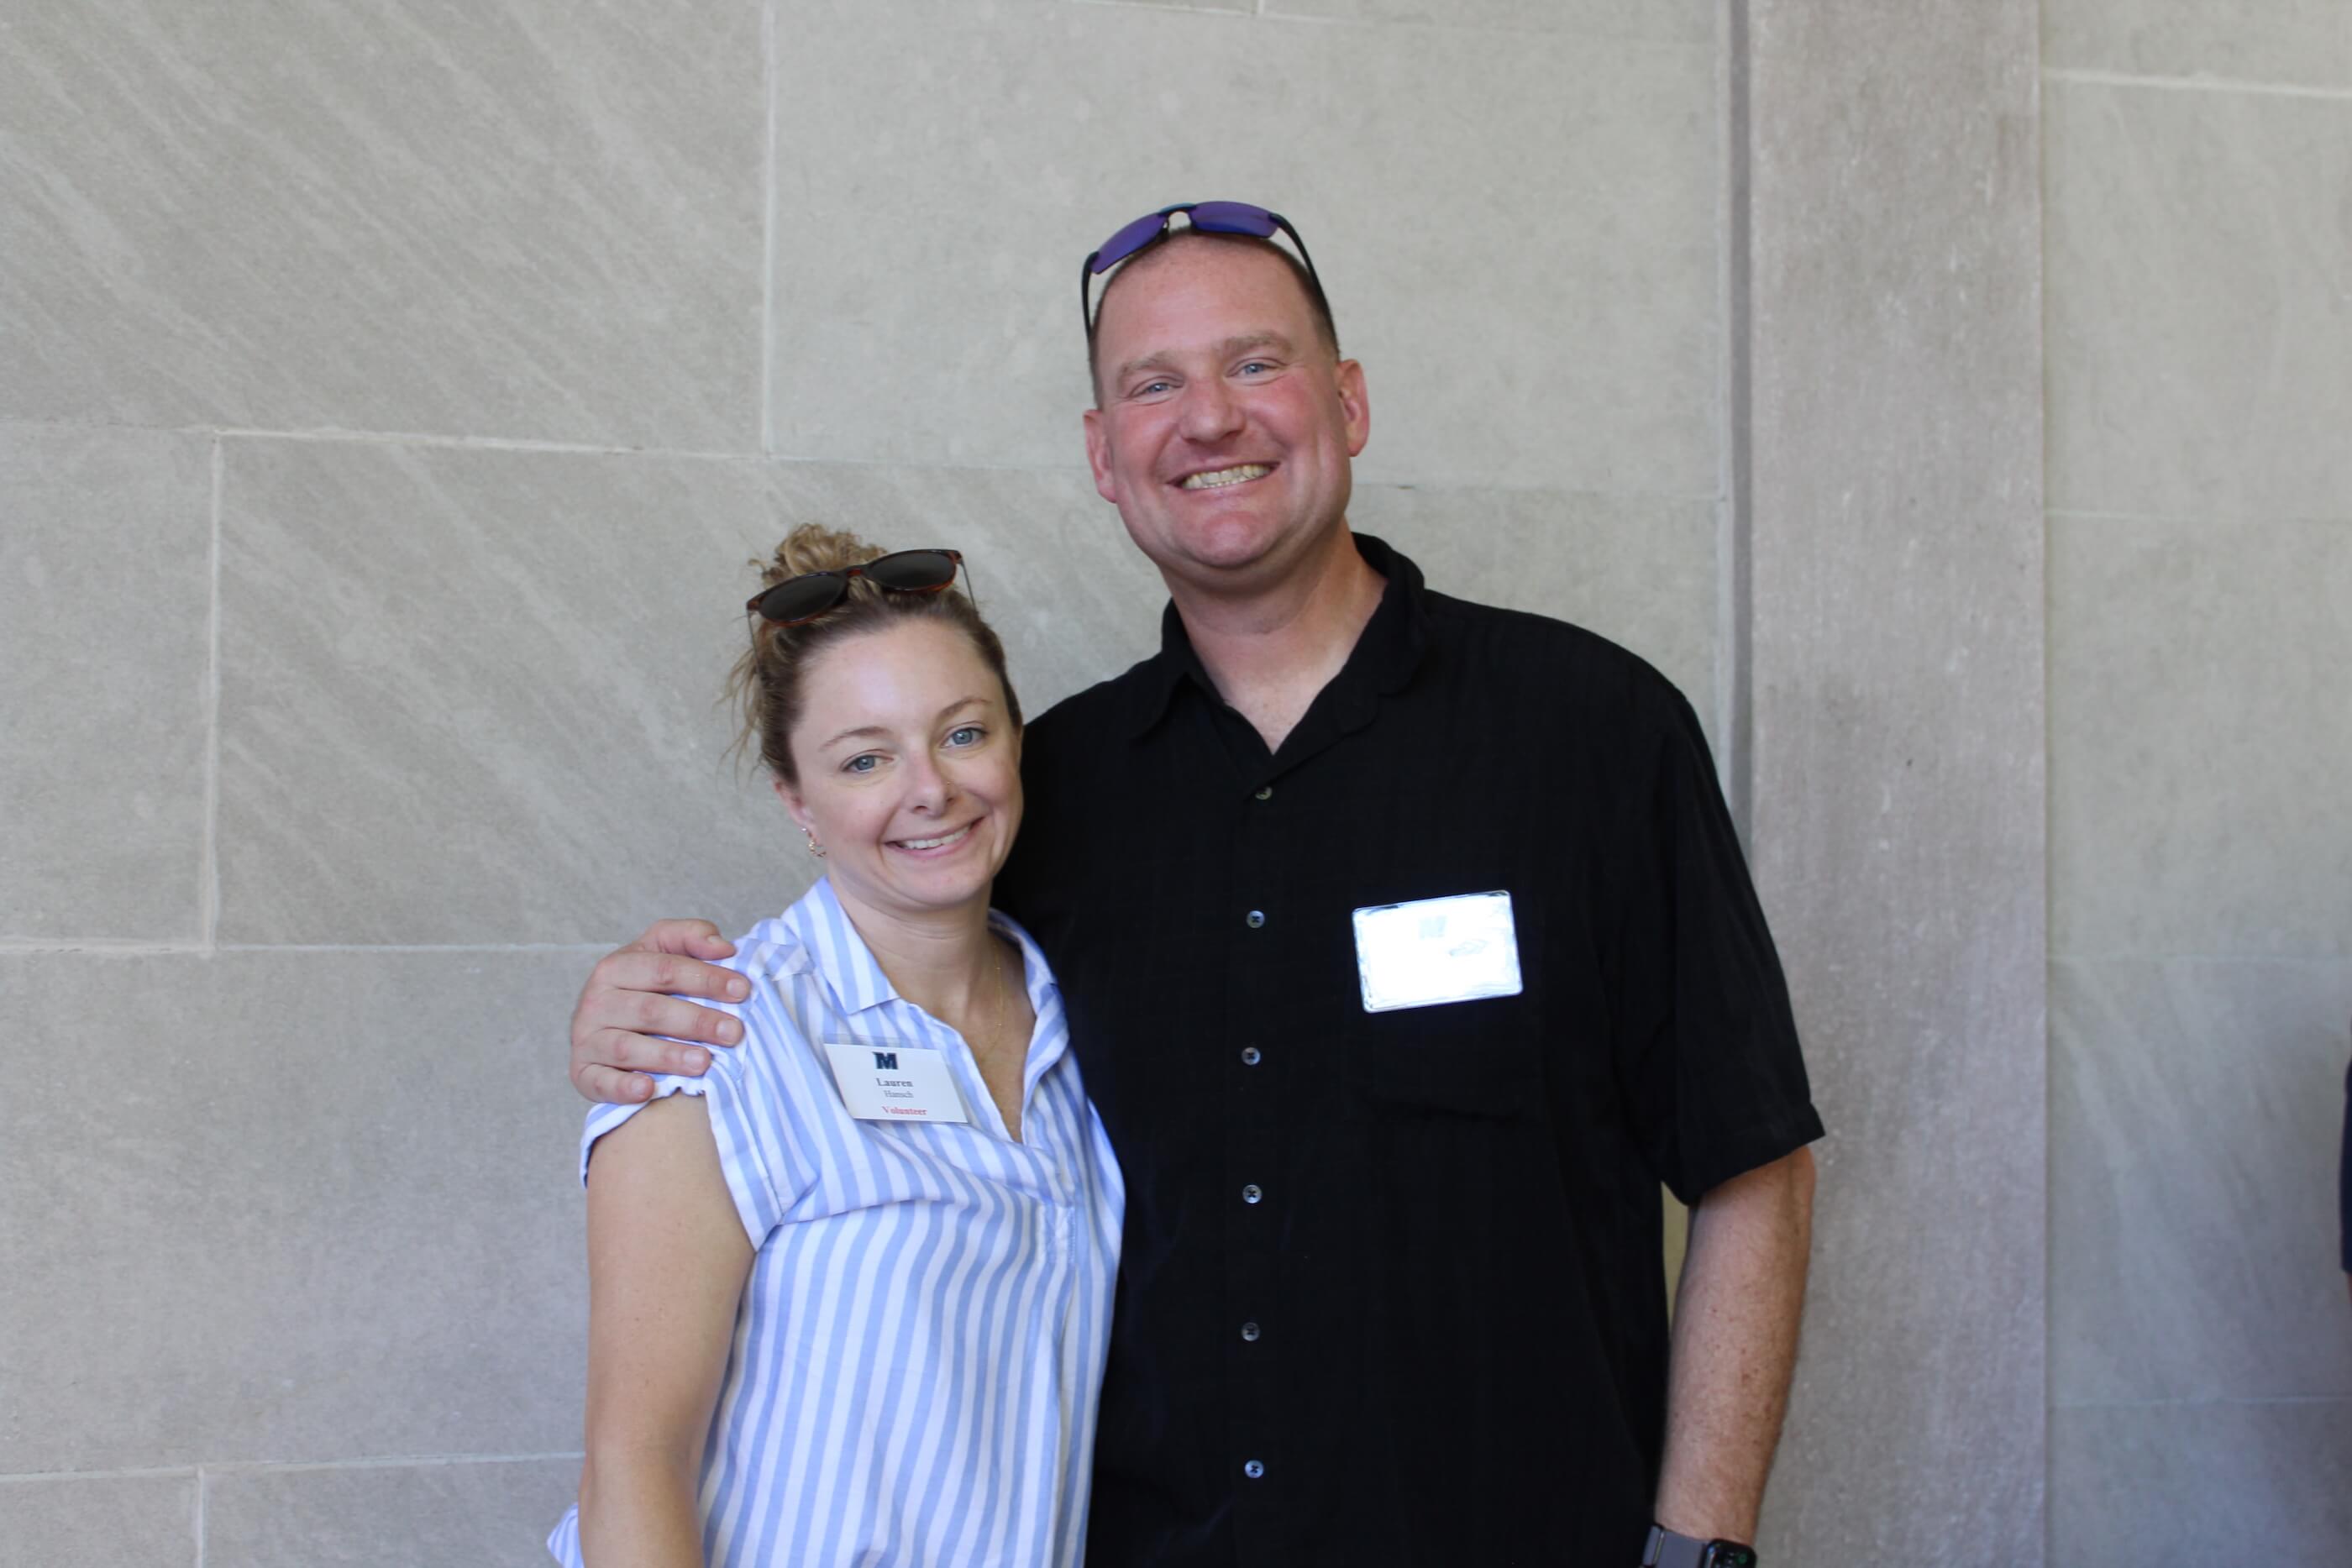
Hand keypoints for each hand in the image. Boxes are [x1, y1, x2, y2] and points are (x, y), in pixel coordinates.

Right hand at [569, 920, 749, 1103]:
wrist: (603, 1025)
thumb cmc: (644, 986)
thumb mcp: (664, 950)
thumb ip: (692, 937)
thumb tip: (723, 948)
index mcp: (617, 967)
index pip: (664, 969)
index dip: (706, 978)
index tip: (742, 990)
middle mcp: (596, 1001)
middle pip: (650, 1010)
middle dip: (696, 1020)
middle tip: (734, 1032)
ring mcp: (587, 1038)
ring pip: (627, 1047)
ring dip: (667, 1055)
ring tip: (704, 1062)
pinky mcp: (583, 1072)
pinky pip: (600, 1081)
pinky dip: (622, 1087)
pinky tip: (648, 1089)